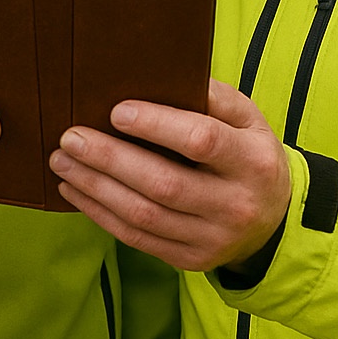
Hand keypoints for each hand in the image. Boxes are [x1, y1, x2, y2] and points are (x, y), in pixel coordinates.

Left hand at [50, 79, 290, 271]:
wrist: (275, 220)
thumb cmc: (249, 154)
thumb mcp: (248, 119)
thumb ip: (213, 97)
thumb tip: (161, 78)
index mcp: (252, 162)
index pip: (202, 141)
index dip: (157, 125)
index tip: (117, 111)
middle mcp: (235, 205)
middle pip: (163, 183)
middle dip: (110, 159)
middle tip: (70, 137)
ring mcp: (212, 238)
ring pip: (144, 215)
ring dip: (95, 188)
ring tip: (62, 161)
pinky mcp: (191, 261)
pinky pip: (138, 239)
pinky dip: (101, 214)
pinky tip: (77, 190)